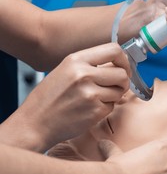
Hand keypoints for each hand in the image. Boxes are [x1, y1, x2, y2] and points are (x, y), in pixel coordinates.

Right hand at [0, 43, 130, 151]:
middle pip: (122, 74)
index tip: (123, 69)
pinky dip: (105, 108)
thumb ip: (90, 65)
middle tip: (115, 87)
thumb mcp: (65, 71)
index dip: (124, 61)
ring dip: (114, 96)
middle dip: (123, 82)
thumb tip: (118, 65)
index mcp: (76, 60)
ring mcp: (90, 94)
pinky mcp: (95, 111)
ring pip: (120, 91)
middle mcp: (84, 74)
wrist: (35, 123)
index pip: (114, 50)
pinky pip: (113, 106)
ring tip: (97, 99)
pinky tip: (90, 109)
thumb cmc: (49, 98)